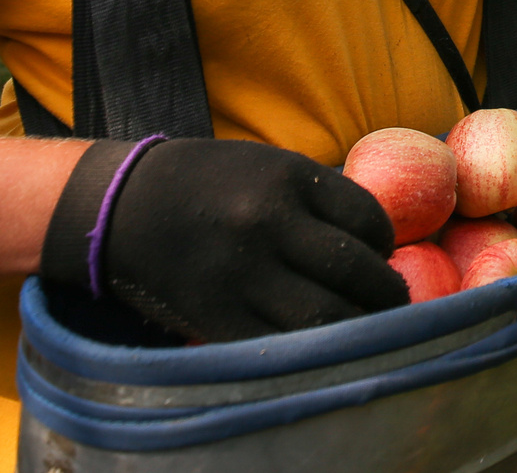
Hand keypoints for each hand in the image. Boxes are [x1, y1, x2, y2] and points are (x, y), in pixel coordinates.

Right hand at [40, 137, 407, 341]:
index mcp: (285, 178)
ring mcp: (240, 274)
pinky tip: (319, 343)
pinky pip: (281, 344)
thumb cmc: (208, 184)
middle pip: (356, 271)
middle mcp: (267, 223)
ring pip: (325, 317)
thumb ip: (318, 197)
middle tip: (394, 302)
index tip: (383, 254)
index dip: (385, 242)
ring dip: (359, 327)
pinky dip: (311, 349)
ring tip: (368, 328)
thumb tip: (381, 241)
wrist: (122, 206)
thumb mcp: (267, 166)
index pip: (367, 218)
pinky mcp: (216, 316)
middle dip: (386, 293)